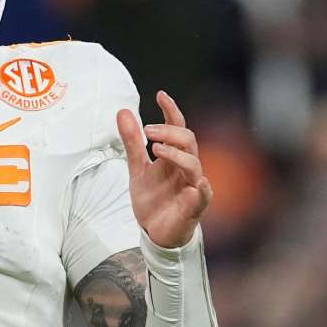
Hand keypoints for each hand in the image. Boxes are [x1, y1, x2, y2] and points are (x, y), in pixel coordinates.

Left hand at [116, 91, 213, 247]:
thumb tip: (123, 111)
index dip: (171, 111)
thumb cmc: (152, 198)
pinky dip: (200, 190)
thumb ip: (132, 142)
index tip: (160, 94)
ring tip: (157, 149)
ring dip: (177, 155)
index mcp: (173, 156)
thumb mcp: (137, 168)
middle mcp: (185, 168)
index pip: (178, 128)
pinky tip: (196, 185)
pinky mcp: (194, 208)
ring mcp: (192, 187)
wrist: (154, 231)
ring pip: (194, 165)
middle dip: (170, 133)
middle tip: (147, 131)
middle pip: (189, 141)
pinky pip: (203, 197)